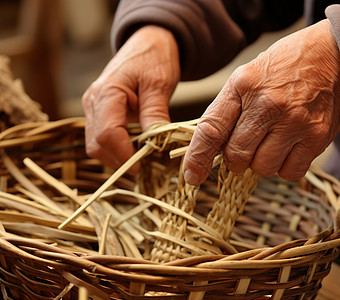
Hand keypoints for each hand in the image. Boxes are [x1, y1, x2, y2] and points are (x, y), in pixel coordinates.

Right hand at [82, 25, 179, 172]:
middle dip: (118, 159)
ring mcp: (93, 107)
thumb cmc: (154, 58)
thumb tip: (154, 143)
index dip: (123, 154)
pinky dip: (115, 148)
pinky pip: (100, 137)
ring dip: (116, 156)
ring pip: (95, 145)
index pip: (108, 133)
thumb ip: (155, 112)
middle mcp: (93, 101)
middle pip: (96, 144)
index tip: (141, 166)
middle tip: (145, 165)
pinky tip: (134, 149)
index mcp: (107, 92)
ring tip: (142, 158)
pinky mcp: (98, 112)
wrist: (148, 43)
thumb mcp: (160, 83)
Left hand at [183, 20, 339, 184]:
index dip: (197, 158)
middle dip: (237, 158)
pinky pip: (290, 172)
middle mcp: (268, 105)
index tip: (191, 176)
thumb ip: (227, 110)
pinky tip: (290, 145)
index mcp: (243, 86)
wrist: (334, 55)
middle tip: (248, 143)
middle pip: (237, 157)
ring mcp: (294, 123)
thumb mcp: (247, 75)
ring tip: (274, 138)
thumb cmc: (285, 67)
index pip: (211, 130)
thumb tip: (209, 150)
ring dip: (263, 161)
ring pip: (263, 169)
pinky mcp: (317, 138)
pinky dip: (286, 166)